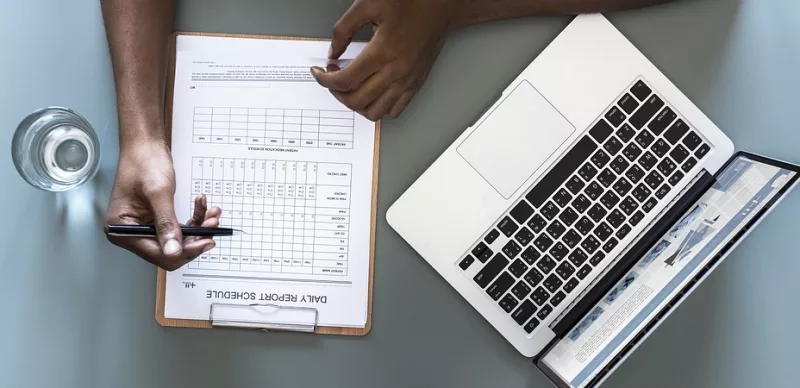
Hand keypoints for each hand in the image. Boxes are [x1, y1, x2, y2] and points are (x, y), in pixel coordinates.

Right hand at [104, 141, 220, 270]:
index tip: (205, 242)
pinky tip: (203, 207)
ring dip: (198, 227)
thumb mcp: (158, 194)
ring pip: (178, 239)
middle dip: (194, 239)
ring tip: (212, 214)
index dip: (183, 251)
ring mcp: (144, 226)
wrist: (146, 145)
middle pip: (169, 250)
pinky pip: (179, 227)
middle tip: (212, 226)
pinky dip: (194, 219)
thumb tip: (174, 252)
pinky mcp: (156, 219)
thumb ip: (166, 224)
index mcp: (121, 230)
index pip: (156, 254)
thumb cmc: (144, 162)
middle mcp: (131, 232)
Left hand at [311, 0, 456, 120]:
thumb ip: (344, 29)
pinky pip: (394, 110)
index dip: (325, 80)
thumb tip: (333, 51)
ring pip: (375, 111)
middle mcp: (396, 72)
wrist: (442, 6)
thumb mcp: (368, 4)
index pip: (344, 81)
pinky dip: (378, 108)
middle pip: (356, 100)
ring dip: (356, 104)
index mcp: (382, 52)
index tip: (319, 72)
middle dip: (336, 93)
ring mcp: (407, 81)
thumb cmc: (411, 2)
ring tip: (350, 88)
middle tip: (332, 78)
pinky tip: (371, 93)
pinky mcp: (416, 84)